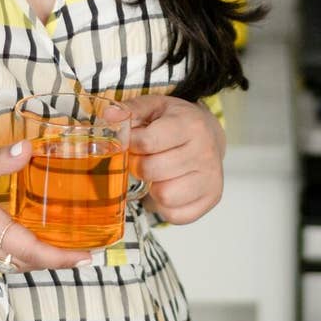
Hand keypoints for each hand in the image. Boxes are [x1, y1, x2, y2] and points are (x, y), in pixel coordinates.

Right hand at [0, 143, 90, 275]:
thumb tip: (30, 148)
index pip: (31, 250)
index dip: (62, 257)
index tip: (87, 256)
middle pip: (26, 262)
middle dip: (55, 259)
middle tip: (81, 250)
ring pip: (10, 265)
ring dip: (32, 258)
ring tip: (55, 245)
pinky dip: (10, 258)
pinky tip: (15, 243)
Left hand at [121, 94, 226, 224]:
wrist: (210, 135)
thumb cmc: (178, 122)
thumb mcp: (155, 106)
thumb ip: (131, 109)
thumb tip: (109, 115)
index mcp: (191, 125)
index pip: (147, 142)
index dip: (131, 143)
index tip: (133, 141)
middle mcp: (205, 152)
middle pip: (151, 171)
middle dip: (140, 166)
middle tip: (145, 158)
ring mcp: (210, 177)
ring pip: (163, 196)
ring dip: (153, 187)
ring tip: (159, 173)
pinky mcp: (211, 198)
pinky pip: (174, 214)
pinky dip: (165, 205)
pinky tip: (169, 186)